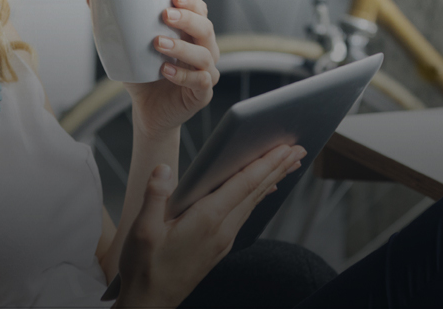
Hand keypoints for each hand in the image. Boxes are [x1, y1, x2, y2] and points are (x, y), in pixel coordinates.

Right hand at [114, 144, 307, 307]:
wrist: (151, 303)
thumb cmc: (145, 268)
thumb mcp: (142, 230)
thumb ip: (154, 195)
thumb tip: (164, 168)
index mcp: (206, 220)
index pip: (243, 184)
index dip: (265, 163)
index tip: (284, 148)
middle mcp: (222, 229)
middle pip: (256, 191)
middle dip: (278, 168)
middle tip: (300, 150)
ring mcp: (223, 240)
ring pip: (253, 203)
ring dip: (271, 180)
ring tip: (287, 164)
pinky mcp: (220, 247)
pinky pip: (245, 214)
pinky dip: (257, 196)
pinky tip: (263, 190)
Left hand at [124, 0, 220, 136]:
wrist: (146, 110)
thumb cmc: (144, 77)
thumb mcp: (127, 48)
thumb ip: (115, 23)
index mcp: (190, 35)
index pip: (200, 12)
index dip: (192, 2)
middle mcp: (203, 50)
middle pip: (205, 28)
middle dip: (187, 19)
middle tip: (165, 15)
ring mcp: (206, 72)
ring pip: (204, 54)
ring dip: (182, 46)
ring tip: (158, 44)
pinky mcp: (202, 93)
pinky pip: (201, 80)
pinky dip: (184, 75)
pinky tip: (166, 70)